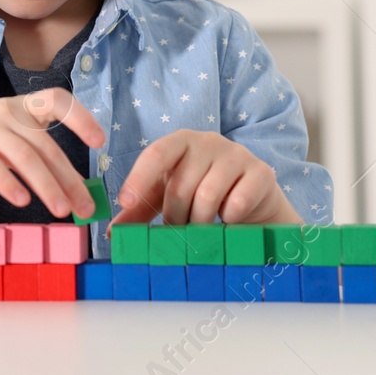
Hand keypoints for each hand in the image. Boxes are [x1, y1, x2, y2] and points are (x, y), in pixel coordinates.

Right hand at [0, 88, 105, 218]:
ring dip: (46, 185)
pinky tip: (22, 201)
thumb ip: (33, 151)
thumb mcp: (3, 134)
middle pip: (44, 144)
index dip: (80, 118)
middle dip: (69, 178)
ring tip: (61, 211)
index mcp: (18, 106)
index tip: (100, 141)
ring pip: (22, 155)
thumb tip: (74, 187)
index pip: (56, 100)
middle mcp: (3, 112)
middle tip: (86, 207)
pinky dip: (8, 184)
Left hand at [111, 129, 299, 225]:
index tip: (124, 202)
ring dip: (199, 222)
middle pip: (180, 185)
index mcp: (181, 141)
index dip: (138, 178)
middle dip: (174, 216)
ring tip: (201, 228)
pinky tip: (229, 220)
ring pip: (207, 197)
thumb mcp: (169, 198)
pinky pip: (236, 203)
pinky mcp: (262, 172)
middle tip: (178, 229)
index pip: (155, 154)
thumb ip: (141, 210)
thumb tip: (113, 233)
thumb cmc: (203, 194)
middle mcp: (208, 141)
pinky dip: (228, 220)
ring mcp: (237, 154)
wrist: (253, 201)